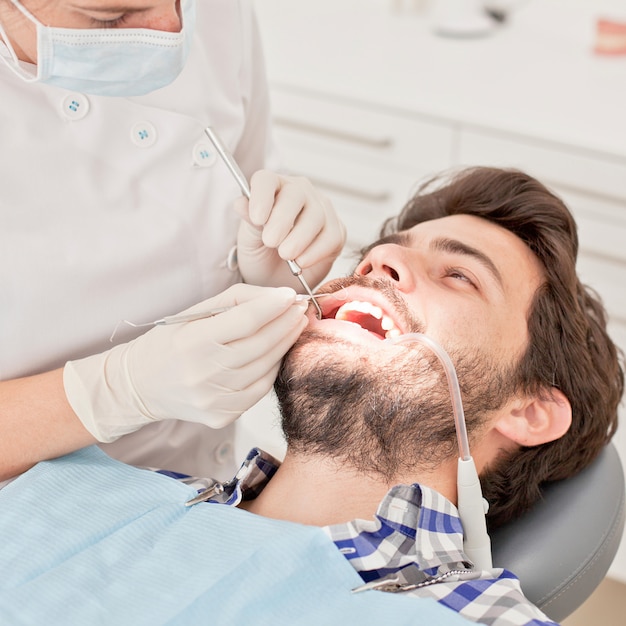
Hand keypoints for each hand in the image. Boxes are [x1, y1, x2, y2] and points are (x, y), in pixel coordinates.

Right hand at [63, 284, 307, 441]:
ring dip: (286, 343)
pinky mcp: (223, 416)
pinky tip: (277, 352)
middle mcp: (203, 374)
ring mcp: (214, 399)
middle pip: (261, 344)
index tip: (291, 294)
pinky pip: (261, 388)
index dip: (273, 306)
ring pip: (266, 367)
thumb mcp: (194, 313)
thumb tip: (277, 297)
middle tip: (301, 308)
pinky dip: (273, 367)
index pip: (245, 321)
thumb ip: (236, 301)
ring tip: (295, 325)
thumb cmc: (170, 343)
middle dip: (287, 323)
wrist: (140, 386)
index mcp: (192, 342)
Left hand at [235, 170, 345, 288]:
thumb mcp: (249, 239)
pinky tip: (301, 261)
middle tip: (271, 242)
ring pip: (315, 216)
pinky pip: (330, 237)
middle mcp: (300, 192)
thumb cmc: (261, 253)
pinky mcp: (337, 231)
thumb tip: (241, 203)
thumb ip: (248, 221)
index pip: (266, 180)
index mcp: (273, 188)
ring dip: (298, 239)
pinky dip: (315, 252)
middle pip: (295, 195)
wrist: (277, 279)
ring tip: (285, 255)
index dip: (261, 196)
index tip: (257, 218)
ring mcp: (321, 209)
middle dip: (282, 220)